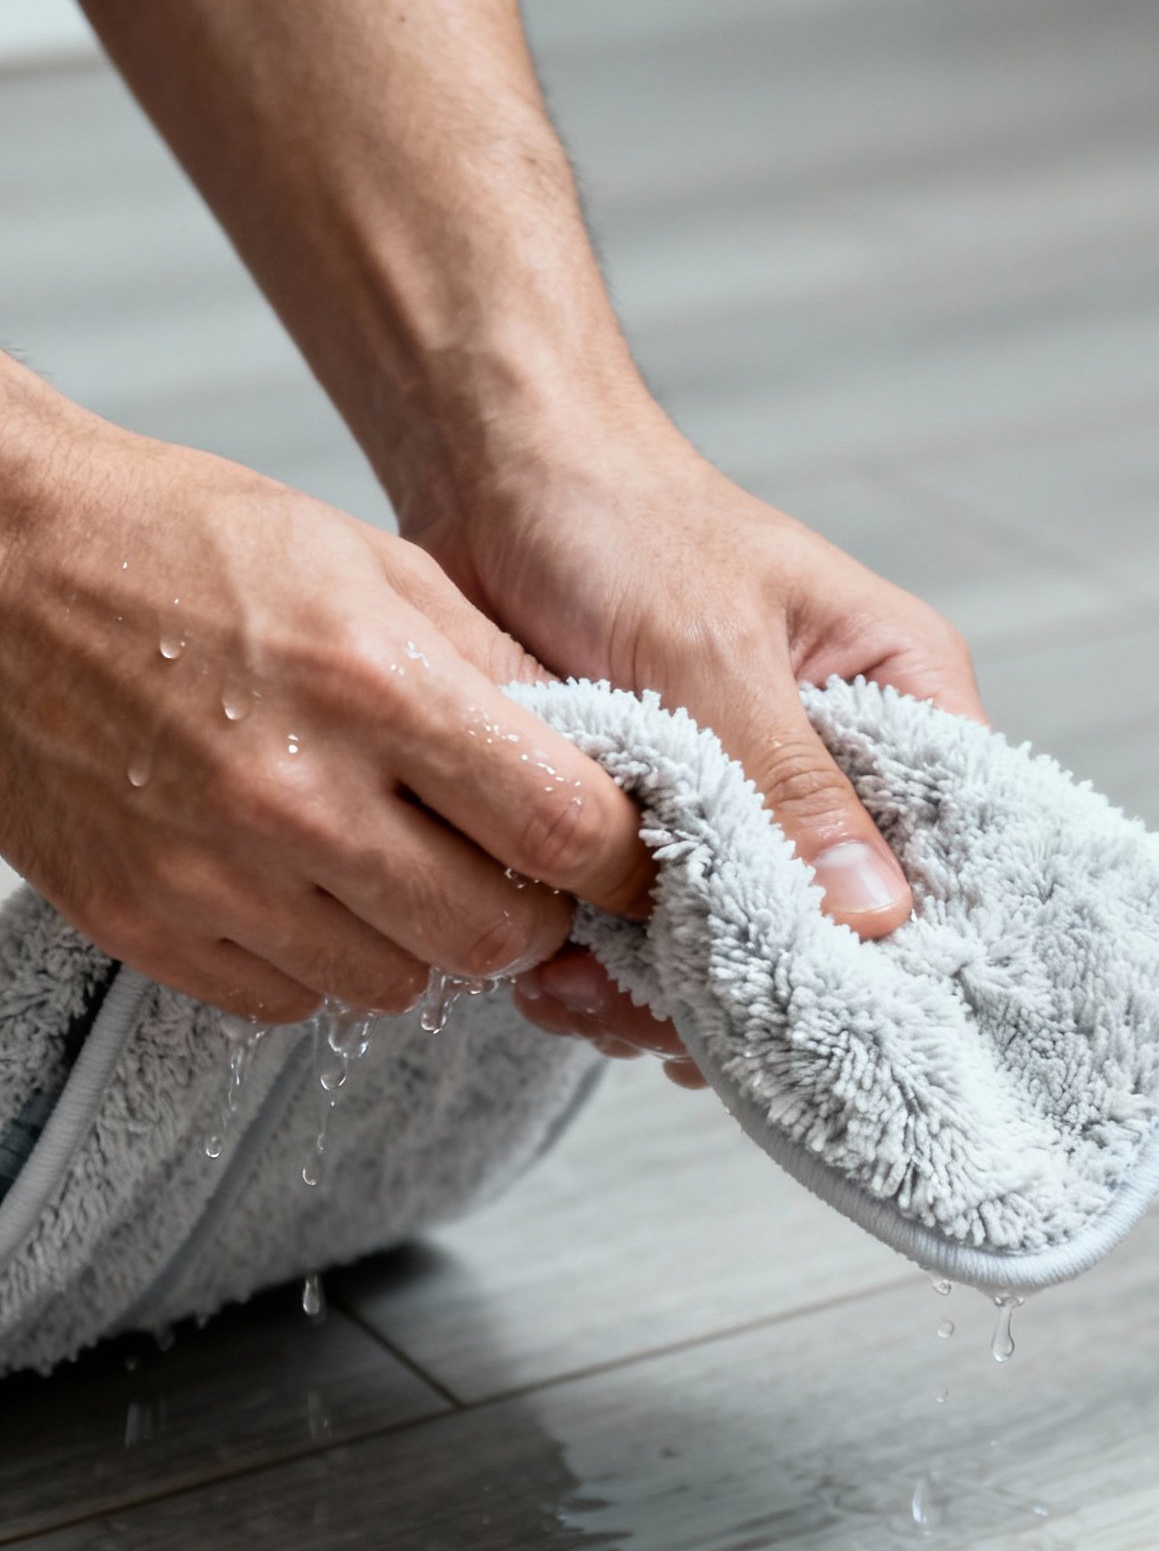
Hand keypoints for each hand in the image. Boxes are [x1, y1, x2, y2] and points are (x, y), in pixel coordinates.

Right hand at [0, 367, 649, 1021]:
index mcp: (373, 682)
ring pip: (398, 987)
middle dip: (518, 908)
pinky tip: (286, 877)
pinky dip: (311, 957)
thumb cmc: (179, 549)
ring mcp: (215, 877)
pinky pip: (289, 1002)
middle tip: (492, 860)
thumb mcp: (363, 562)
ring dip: (411, 938)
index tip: (617, 859)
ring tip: (372, 855)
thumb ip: (490, 669)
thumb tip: (595, 764)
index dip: (615, 857)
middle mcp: (298, 795)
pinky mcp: (149, 928)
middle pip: (494, 938)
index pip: (564, 830)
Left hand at [410, 408, 985, 1081]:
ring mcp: (752, 819)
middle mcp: (842, 776)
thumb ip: (787, 786)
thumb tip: (876, 917)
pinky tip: (558, 982)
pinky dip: (612, 978)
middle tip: (666, 1024)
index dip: (900, 953)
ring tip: (581, 996)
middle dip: (756, 994)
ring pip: (744, 959)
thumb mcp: (713, 652)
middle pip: (841, 936)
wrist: (493, 481)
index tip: (822, 1007)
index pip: (950, 861)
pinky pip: (660, 948)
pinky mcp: (665, 846)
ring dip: (665, 999)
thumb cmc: (622, 520)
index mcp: (903, 704)